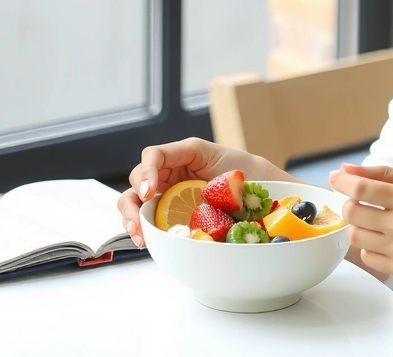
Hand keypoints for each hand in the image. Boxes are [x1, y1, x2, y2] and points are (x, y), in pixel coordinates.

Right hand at [116, 137, 264, 247]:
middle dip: (131, 203)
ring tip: (140, 235)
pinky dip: (143, 231)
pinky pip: (151, 221)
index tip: (149, 192)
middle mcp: (169, 176)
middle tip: (138, 221)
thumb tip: (169, 169)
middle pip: (136, 183)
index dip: (145, 173)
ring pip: (135, 204)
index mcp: (178, 157)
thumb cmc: (239, 168)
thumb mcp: (211, 152)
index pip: (152, 157)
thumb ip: (189, 152)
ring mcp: (169, 197)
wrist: (260, 191)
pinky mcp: (173, 217)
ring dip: (132, 220)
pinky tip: (146, 240)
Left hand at [329, 163, 392, 283]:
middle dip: (349, 203)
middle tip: (359, 201)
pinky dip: (369, 247)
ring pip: (355, 237)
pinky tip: (384, 239)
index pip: (360, 189)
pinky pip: (367, 258)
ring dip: (357, 226)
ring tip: (373, 221)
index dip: (341, 182)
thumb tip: (349, 169)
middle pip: (352, 213)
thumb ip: (386, 173)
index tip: (336, 178)